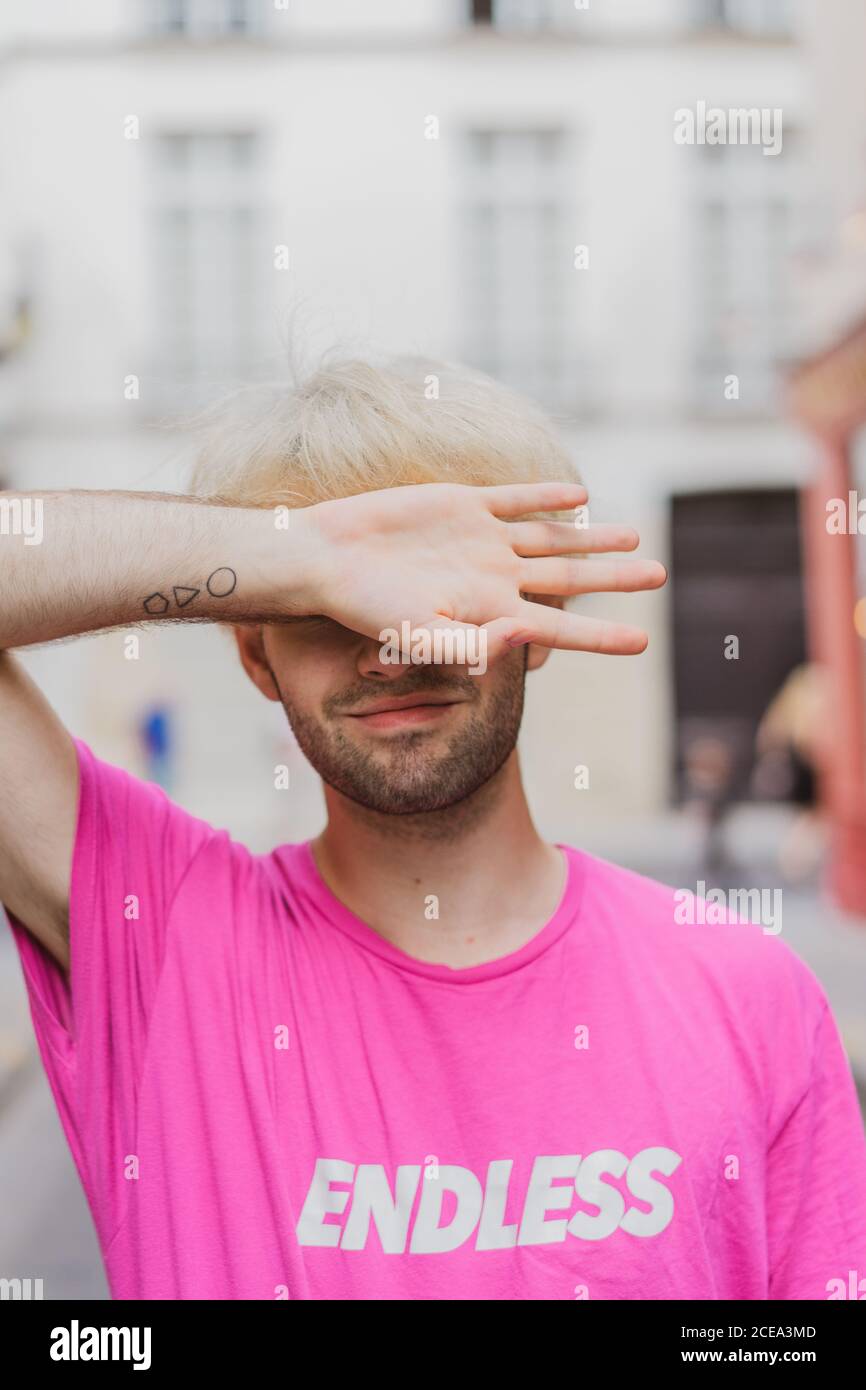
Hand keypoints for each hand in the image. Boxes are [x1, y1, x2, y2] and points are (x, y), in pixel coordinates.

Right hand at [302, 481, 665, 661]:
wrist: (326, 558)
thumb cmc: (366, 608)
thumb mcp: (421, 637)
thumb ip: (476, 643)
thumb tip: (529, 632)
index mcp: (490, 614)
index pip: (560, 627)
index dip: (602, 636)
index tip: (644, 643)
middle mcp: (493, 578)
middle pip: (569, 578)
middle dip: (615, 578)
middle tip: (660, 576)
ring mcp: (481, 540)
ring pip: (552, 537)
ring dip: (593, 537)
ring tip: (636, 536)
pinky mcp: (462, 505)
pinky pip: (515, 500)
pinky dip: (548, 497)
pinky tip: (579, 497)